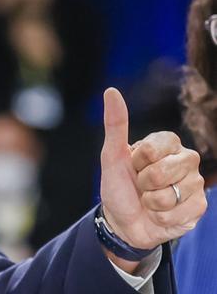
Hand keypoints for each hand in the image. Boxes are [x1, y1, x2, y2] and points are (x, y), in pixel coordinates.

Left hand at [99, 87, 207, 251]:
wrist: (124, 221)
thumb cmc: (119, 185)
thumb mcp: (111, 155)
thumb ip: (115, 124)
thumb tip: (111, 91)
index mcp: (167, 143)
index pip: (154, 148)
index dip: (137, 161)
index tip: (133, 165)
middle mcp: (186, 159)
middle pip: (162, 172)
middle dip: (143, 183)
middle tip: (141, 185)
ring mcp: (196, 183)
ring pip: (170, 195)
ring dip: (151, 202)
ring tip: (150, 200)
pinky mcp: (200, 206)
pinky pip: (179, 213)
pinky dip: (161, 217)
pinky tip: (159, 214)